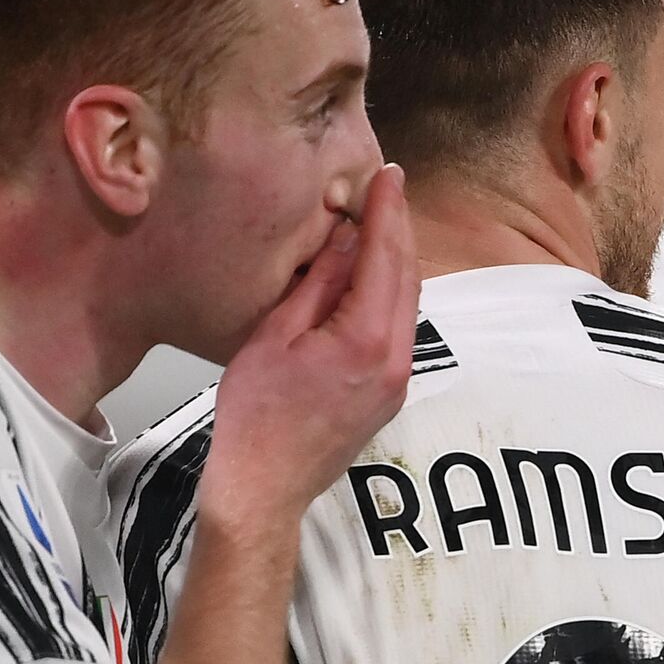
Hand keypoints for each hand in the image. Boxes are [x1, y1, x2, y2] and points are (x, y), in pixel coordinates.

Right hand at [198, 164, 420, 525]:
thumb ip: (318, 285)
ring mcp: (399, 378)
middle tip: (388, 187)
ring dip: (397, 259)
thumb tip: (347, 240)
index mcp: (367, 339)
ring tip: (380, 221)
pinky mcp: (391, 391)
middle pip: (407, 276)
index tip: (389, 174)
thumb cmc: (255, 417)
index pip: (387, 257)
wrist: (265, 489)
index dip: (388, 210)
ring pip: (408, 301)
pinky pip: (400, 326)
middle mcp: (397, 357)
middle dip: (398, 228)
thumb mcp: (275, 337)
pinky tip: (373, 274)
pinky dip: (391, 292)